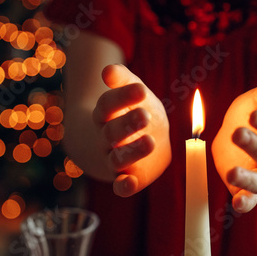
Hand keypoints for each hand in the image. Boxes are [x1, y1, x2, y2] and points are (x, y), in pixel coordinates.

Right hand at [93, 64, 170, 196]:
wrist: (135, 139)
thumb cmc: (135, 110)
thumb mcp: (133, 91)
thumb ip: (123, 79)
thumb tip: (107, 69)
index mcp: (107, 113)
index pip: (108, 104)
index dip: (122, 97)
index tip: (140, 89)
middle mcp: (107, 137)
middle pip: (112, 132)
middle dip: (128, 124)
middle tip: (144, 115)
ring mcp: (114, 158)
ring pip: (117, 158)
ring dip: (132, 152)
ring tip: (150, 142)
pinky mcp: (125, 177)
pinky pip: (120, 185)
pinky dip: (124, 186)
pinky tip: (130, 183)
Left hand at [212, 83, 256, 212]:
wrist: (244, 130)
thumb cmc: (255, 111)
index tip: (255, 114)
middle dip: (255, 145)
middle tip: (237, 133)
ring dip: (247, 179)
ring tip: (232, 173)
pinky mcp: (245, 187)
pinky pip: (249, 198)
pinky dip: (245, 203)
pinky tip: (236, 204)